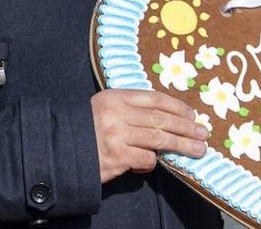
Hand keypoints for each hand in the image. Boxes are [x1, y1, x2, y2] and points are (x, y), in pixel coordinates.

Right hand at [91, 89, 209, 182]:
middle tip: (203, 134)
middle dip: (186, 127)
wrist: (57, 150)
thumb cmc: (85, 129)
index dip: (176, 106)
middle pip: (160, 119)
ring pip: (158, 139)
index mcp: (115, 97)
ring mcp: (115, 135)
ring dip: (181, 145)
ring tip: (197, 150)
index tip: (192, 114)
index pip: (154, 98)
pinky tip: (152, 163)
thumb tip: (166, 119)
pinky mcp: (115, 157)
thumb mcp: (104, 108)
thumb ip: (130, 109)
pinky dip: (152, 162)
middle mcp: (116, 113)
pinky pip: (145, 158)